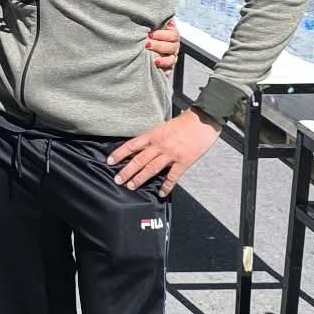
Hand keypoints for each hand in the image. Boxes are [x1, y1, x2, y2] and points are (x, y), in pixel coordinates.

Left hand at [106, 109, 220, 196]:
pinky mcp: (184, 161)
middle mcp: (160, 145)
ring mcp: (171, 154)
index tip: (110, 161)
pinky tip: (161, 193)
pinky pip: (173, 177)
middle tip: (118, 180)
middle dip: (127, 171)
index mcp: (154, 134)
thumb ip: (153, 136)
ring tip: (131, 186)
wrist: (203, 120)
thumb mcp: (163, 126)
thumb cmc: (184, 121)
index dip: (119, 153)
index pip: (132, 145)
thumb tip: (142, 146)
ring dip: (140, 178)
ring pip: (152, 169)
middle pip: (139, 160)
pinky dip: (166, 186)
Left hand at [145, 17, 179, 75]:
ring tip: (153, 60)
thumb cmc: (148, 32)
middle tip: (146, 44)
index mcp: (172, 35)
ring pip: (171, 59)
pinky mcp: (167, 67)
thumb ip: (156, 21)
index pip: (173, 34)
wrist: (142, 44)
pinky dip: (164, 70)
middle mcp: (173, 46)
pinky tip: (157, 68)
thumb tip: (160, 17)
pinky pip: (168, 70)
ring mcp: (171, 57)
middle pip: (172, 46)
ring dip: (163, 60)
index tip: (150, 34)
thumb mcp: (152, 25)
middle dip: (159, 45)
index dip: (162, 34)